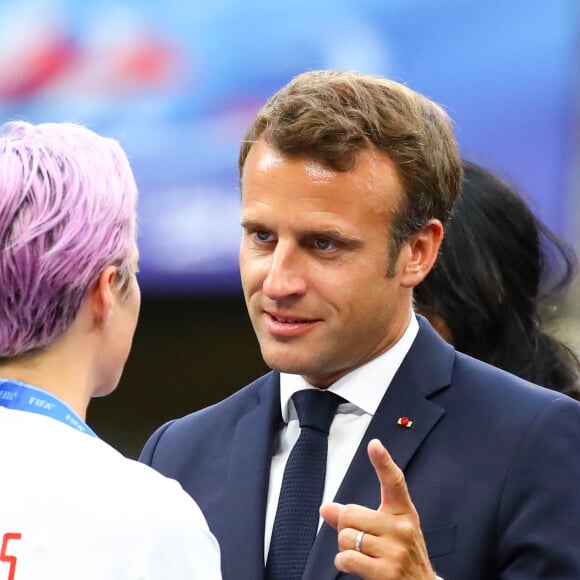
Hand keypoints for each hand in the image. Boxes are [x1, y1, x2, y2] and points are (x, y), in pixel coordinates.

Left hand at [319, 439, 434, 578]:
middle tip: (360, 540)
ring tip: (362, 555)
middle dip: (345, 528)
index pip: (394, 482)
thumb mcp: (386, 532)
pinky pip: (346, 558)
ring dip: (344, 548)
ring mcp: (396, 550)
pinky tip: (355, 566)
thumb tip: (325, 508)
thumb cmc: (401, 557)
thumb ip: (355, 518)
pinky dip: (343, 562)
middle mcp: (402, 528)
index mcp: (403, 512)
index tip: (374, 444)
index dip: (383, 462)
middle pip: (349, 513)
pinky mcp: (386, 571)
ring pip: (345, 536)